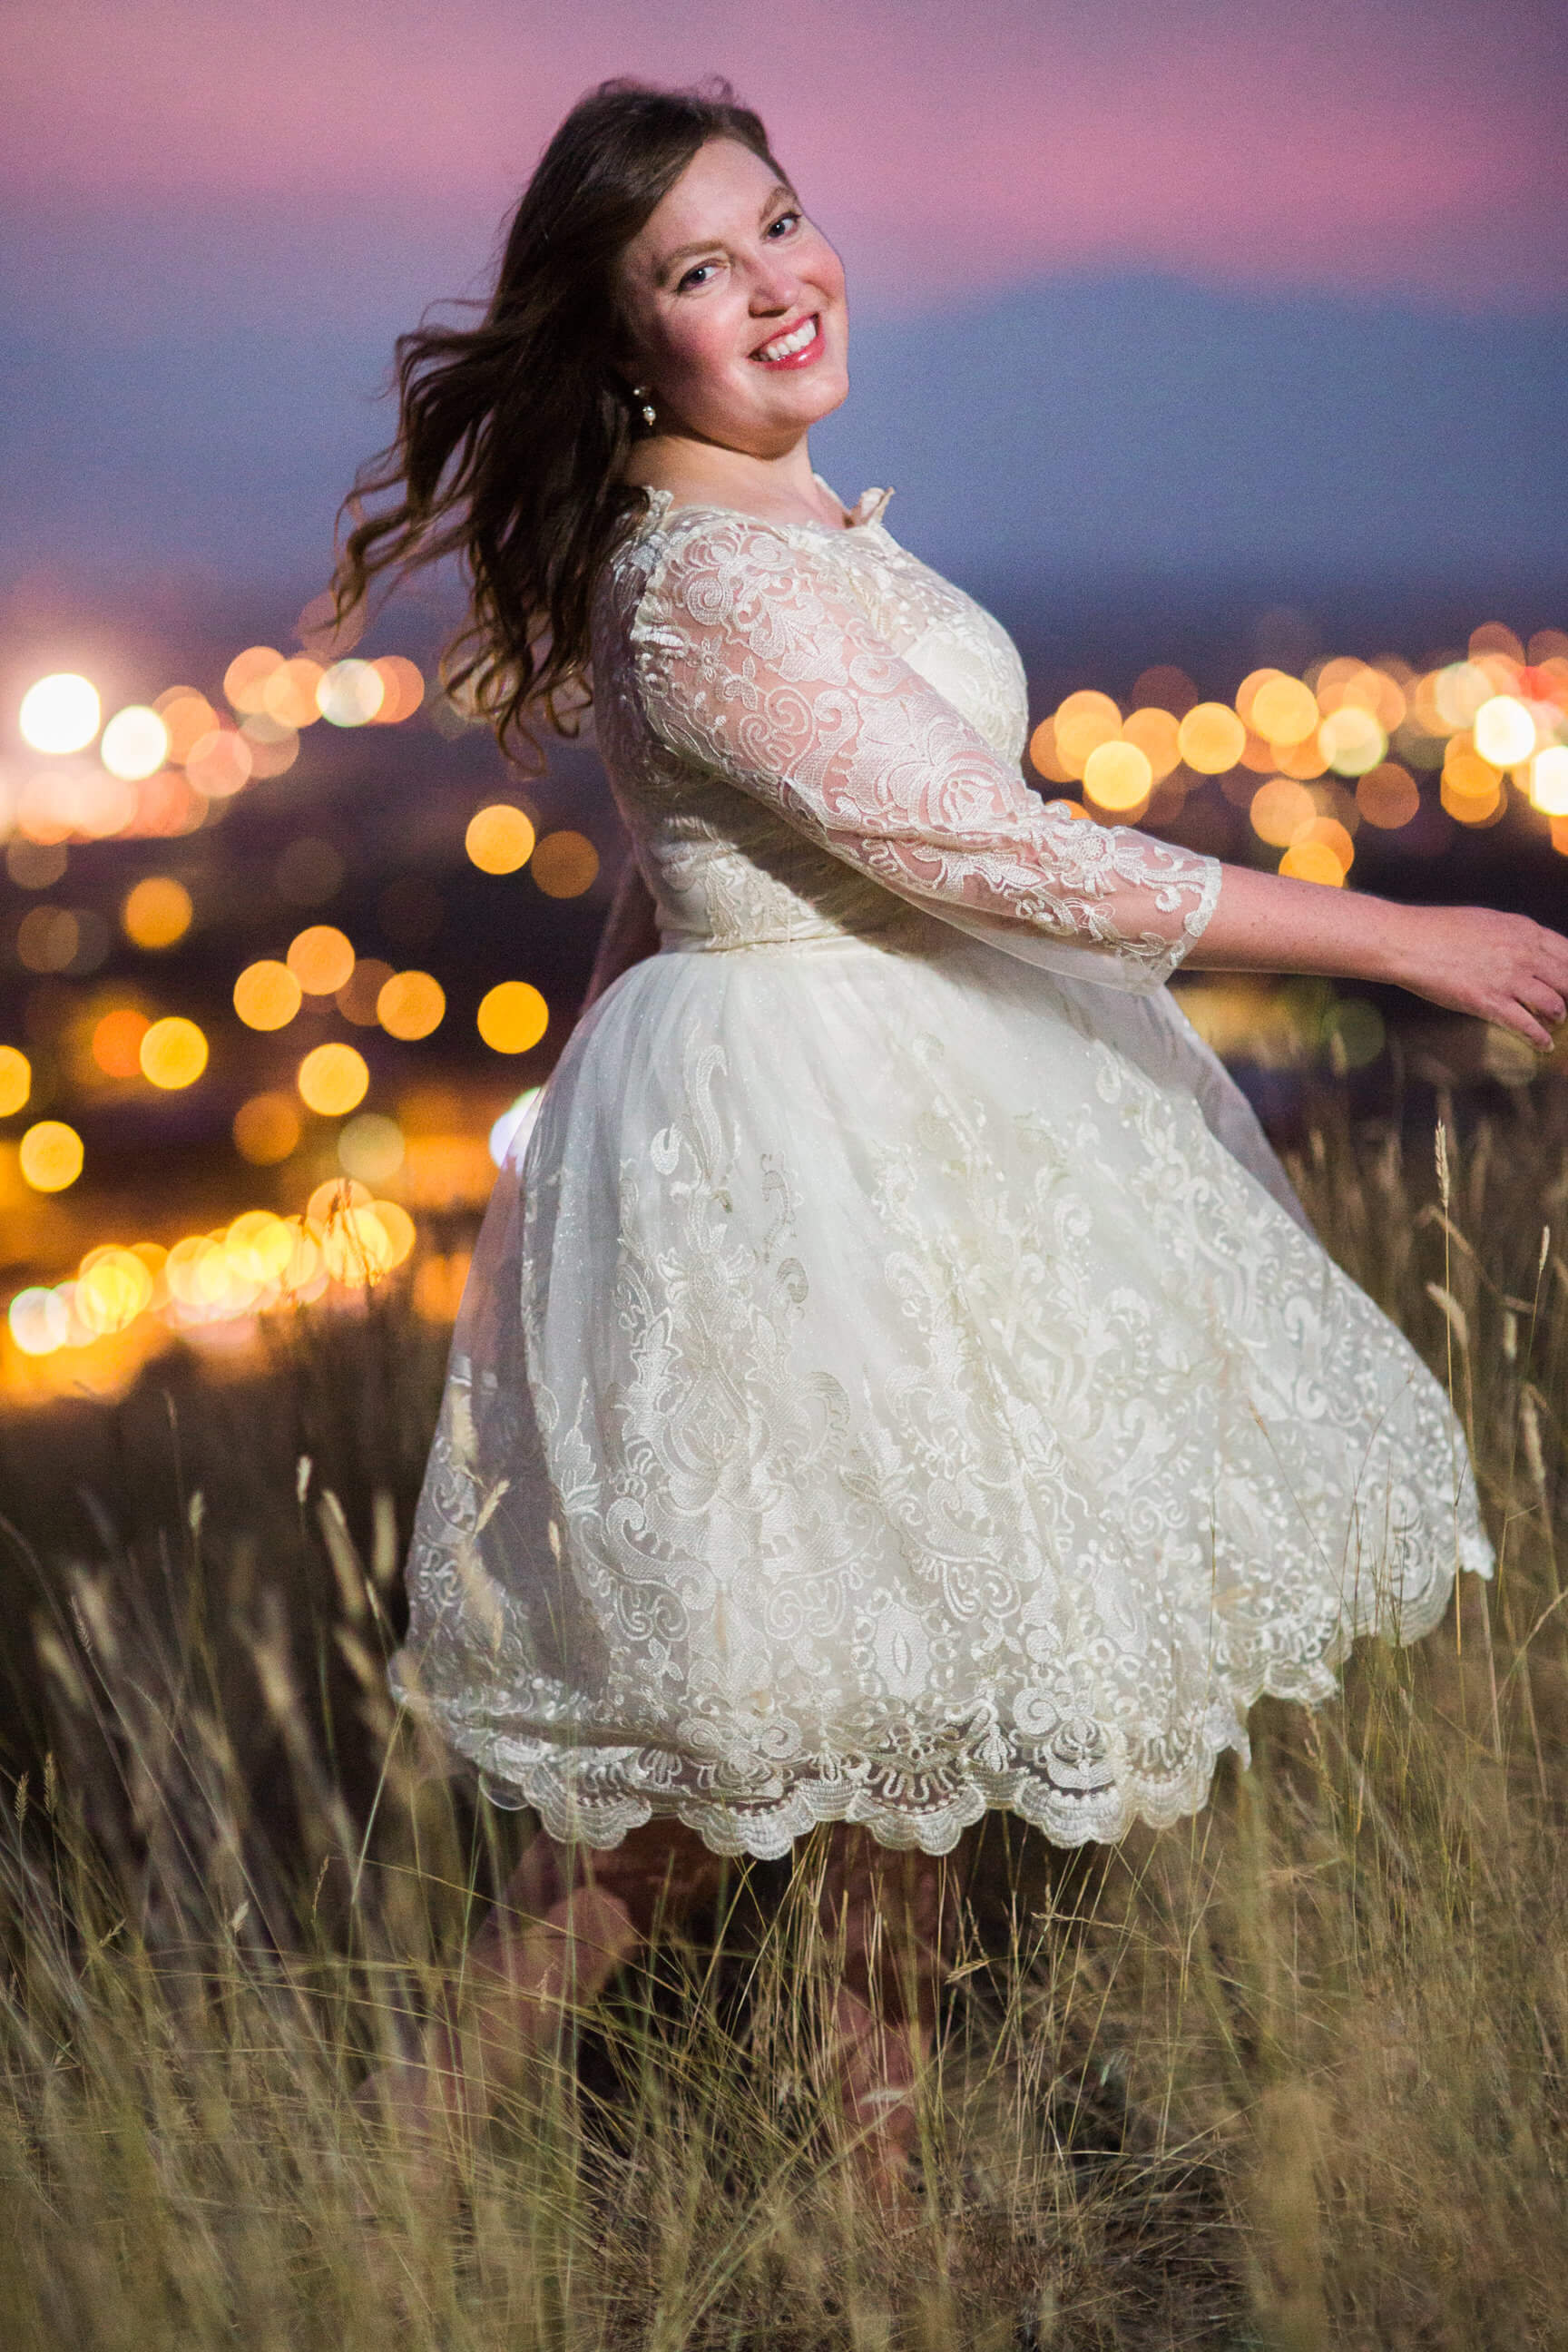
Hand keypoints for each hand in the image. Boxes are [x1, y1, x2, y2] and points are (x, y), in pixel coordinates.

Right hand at [1383, 904, 1567, 1051]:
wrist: (1408, 942)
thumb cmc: (1439, 929)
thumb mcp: (1488, 922)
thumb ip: (1514, 936)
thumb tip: (1529, 949)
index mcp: (1524, 930)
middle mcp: (1523, 953)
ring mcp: (1507, 978)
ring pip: (1554, 1004)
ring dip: (1559, 1016)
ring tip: (1556, 1022)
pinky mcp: (1488, 1001)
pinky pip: (1526, 1025)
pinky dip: (1539, 1038)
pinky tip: (1543, 1044)